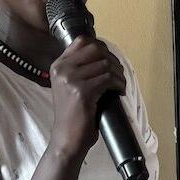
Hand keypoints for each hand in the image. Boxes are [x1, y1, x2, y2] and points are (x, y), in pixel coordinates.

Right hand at [48, 35, 126, 156]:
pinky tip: (119, 92)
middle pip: (96, 49)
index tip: (110, 60)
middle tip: (119, 74)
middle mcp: (62, 69)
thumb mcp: (70, 87)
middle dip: (113, 60)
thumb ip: (80, 70)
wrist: (67, 138)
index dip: (101, 47)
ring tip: (120, 85)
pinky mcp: (81, 91)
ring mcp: (70, 79)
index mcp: (58, 65)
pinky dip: (118, 84)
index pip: (82, 41)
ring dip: (119, 74)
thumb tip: (105, 57)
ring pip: (105, 64)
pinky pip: (107, 79)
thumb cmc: (73, 115)